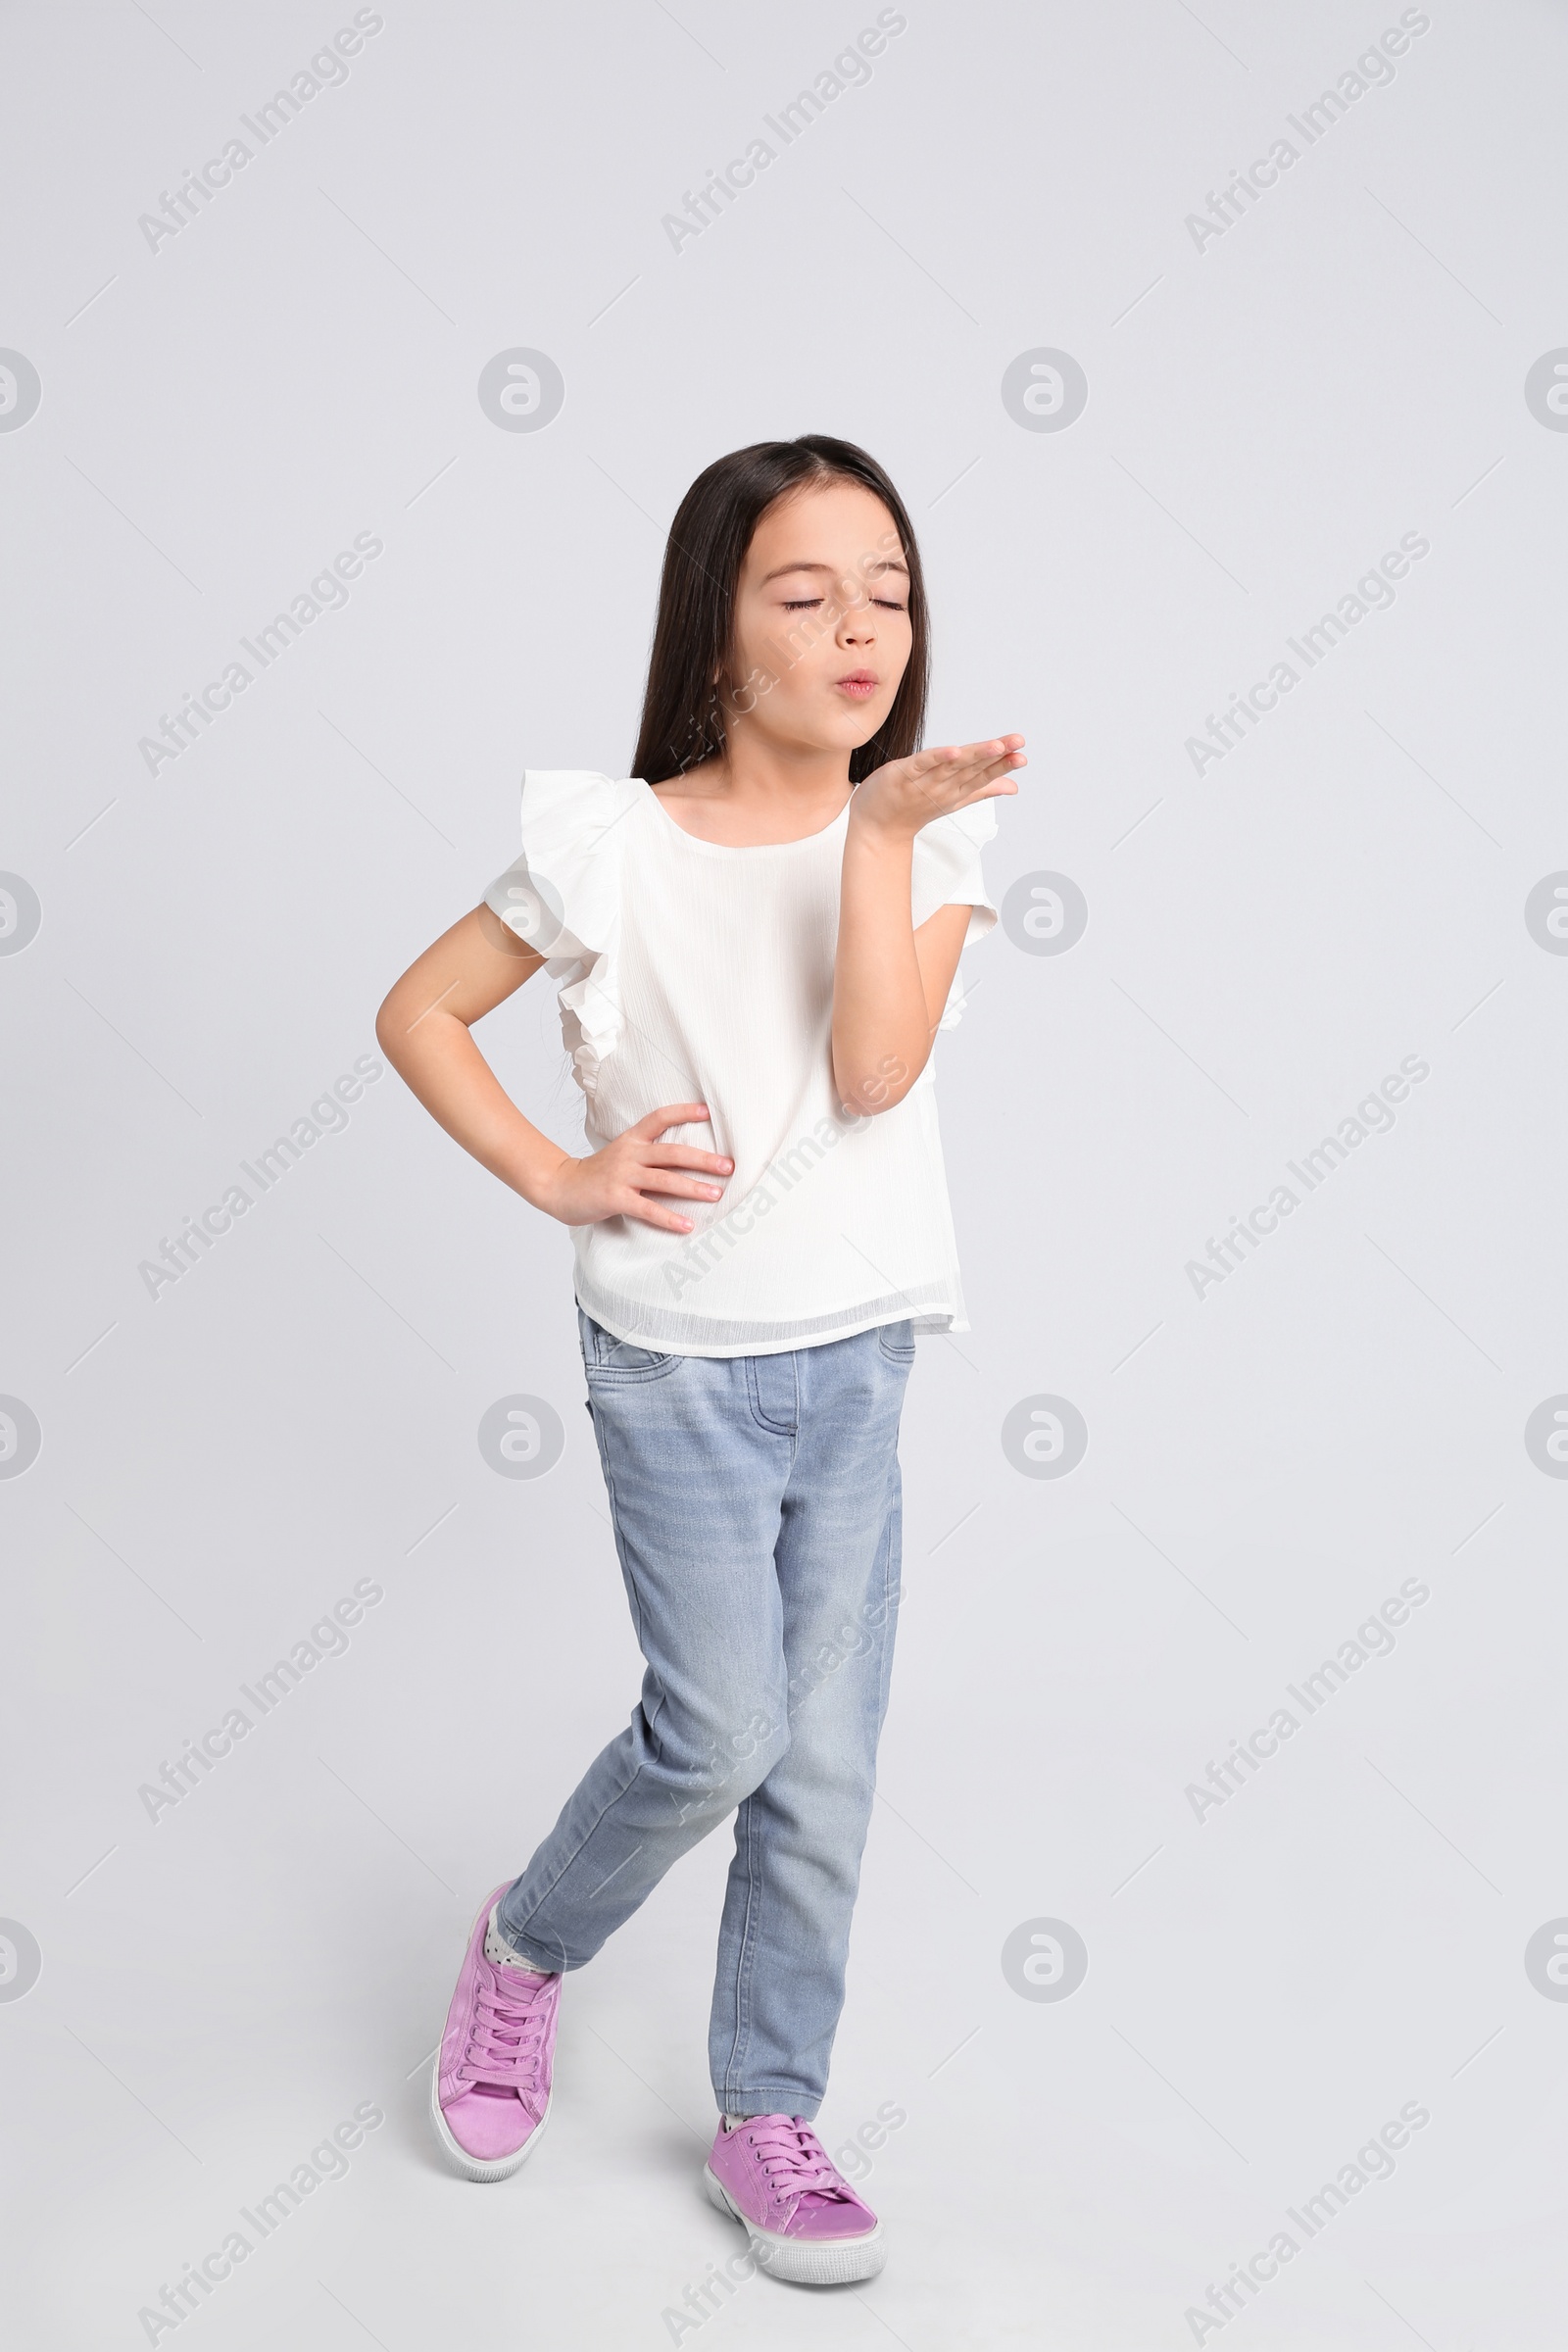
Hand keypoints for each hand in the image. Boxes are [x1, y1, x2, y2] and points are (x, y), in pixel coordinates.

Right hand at [535, 1101, 731, 1233]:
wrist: (560, 1187)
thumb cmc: (596, 1174)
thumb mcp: (621, 1155)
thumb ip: (647, 1155)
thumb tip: (684, 1162)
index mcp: (631, 1140)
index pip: (659, 1118)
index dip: (683, 1112)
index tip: (707, 1111)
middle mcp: (629, 1154)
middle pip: (672, 1152)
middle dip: (703, 1160)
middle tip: (728, 1166)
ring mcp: (621, 1175)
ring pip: (664, 1179)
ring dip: (693, 1188)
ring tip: (715, 1195)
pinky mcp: (615, 1198)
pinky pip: (647, 1208)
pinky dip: (669, 1218)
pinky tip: (686, 1226)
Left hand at [852, 736, 1024, 839]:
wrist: (876, 827)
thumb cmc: (913, 808)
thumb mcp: (953, 799)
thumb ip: (983, 791)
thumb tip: (1013, 787)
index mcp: (956, 791)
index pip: (984, 776)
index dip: (1003, 765)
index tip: (1022, 755)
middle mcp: (943, 788)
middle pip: (973, 769)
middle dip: (997, 757)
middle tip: (1019, 746)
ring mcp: (924, 782)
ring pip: (954, 766)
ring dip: (975, 755)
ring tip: (996, 746)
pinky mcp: (903, 774)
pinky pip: (923, 764)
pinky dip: (938, 757)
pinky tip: (954, 750)